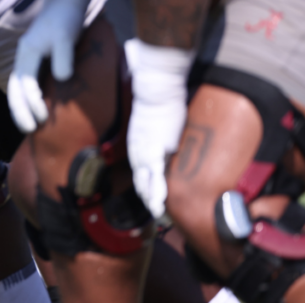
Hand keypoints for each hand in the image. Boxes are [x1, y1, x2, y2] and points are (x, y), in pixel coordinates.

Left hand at [8, 0, 101, 131]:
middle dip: (20, 109)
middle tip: (30, 128)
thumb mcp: (54, 54)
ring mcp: (43, 40)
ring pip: (30, 73)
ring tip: (43, 115)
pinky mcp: (61, 32)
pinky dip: (61, 67)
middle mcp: (27, 49)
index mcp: (24, 57)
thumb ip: (51, 73)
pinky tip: (65, 78)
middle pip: (16, 83)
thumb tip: (55, 101)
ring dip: (33, 97)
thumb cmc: (63, 28)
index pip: (14, 87)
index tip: (26, 128)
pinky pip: (60, 51)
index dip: (17, 109)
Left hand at [124, 39, 193, 218]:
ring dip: (151, 202)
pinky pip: (155, 178)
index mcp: (136, 146)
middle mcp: (136, 152)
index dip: (145, 189)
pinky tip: (158, 207)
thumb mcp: (154, 123)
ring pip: (145, 185)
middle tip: (157, 215)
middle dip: (147, 200)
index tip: (151, 202)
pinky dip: (156, 194)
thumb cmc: (159, 102)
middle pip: (139, 183)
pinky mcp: (155, 151)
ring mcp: (144, 153)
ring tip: (159, 217)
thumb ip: (158, 134)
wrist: (156, 88)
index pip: (139, 174)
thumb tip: (168, 140)